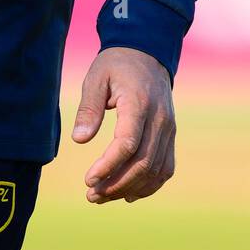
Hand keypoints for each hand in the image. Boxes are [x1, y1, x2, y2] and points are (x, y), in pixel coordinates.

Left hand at [71, 47, 174, 203]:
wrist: (147, 53)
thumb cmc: (116, 65)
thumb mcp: (96, 78)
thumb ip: (88, 109)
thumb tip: (79, 140)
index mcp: (139, 103)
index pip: (128, 144)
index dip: (108, 166)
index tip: (88, 179)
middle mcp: (159, 119)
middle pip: (143, 163)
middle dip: (116, 184)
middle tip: (91, 195)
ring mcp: (169, 128)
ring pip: (155, 170)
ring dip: (130, 189)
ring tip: (103, 196)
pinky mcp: (171, 135)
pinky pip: (166, 167)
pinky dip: (149, 185)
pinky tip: (128, 193)